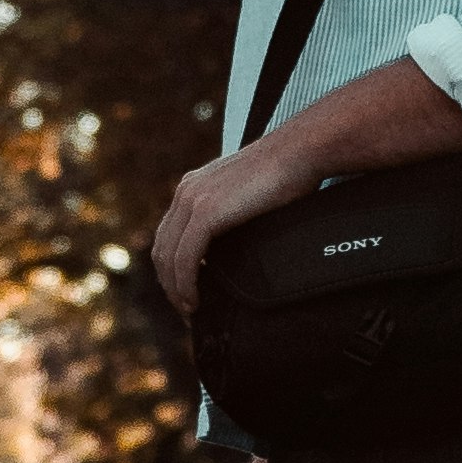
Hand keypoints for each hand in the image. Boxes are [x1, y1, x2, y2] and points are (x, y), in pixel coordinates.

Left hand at [150, 141, 272, 323]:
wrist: (299, 152)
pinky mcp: (206, 212)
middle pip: (162, 249)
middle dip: (169, 284)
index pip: (168, 236)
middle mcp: (186, 192)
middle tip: (185, 309)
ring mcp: (193, 200)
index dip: (171, 269)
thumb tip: (235, 247)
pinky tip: (194, 298)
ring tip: (189, 310)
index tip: (185, 293)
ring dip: (175, 289)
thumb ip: (232, 214)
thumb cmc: (286, 174)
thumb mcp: (248, 195)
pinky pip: (185, 258)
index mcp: (193, 187)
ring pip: (169, 257)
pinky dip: (185, 283)